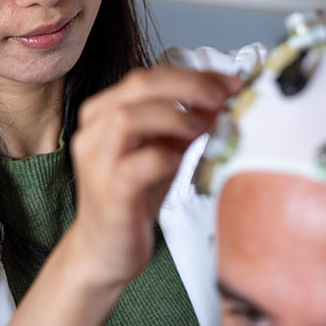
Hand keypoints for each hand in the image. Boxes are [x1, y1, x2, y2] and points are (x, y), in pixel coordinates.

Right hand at [67, 67, 240, 287]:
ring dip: (173, 117)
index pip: (149, 76)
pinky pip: (133, 165)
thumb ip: (186, 123)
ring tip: (203, 127)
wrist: (105, 249)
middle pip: (138, 86)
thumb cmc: (135, 196)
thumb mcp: (164, 149)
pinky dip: (162, 157)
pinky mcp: (108, 192)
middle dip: (188, 86)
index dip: (193, 75)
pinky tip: (181, 161)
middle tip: (223, 97)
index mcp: (105, 111)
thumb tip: (225, 99)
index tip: (231, 82)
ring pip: (127, 118)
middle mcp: (94, 130)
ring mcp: (97, 160)